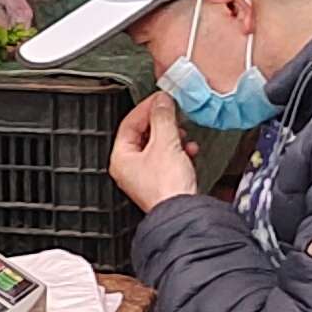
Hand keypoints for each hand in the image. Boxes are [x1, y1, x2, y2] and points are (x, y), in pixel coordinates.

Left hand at [110, 90, 197, 211]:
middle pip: (143, 134)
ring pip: (157, 146)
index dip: (145, 108)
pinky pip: (168, 159)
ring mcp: (145, 176)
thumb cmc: (168, 186)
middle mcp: (129, 168)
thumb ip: (163, 118)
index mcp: (121, 158)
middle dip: (161, 123)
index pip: (129, 123)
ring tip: (183, 133)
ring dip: (172, 136)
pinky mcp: (162, 182)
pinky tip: (190, 150)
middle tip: (173, 113)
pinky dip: (178, 151)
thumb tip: (161, 101)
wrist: (185, 212)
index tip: (160, 98)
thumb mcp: (165, 143)